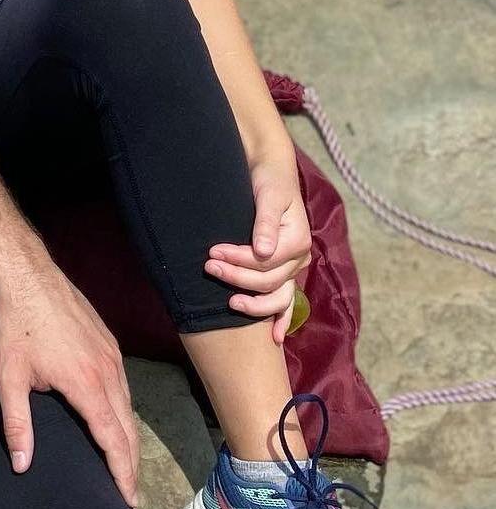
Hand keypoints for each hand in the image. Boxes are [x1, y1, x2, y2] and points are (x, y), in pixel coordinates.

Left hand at [0, 266, 139, 505]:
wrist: (27, 274)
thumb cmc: (15, 324)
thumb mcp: (8, 376)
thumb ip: (16, 423)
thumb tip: (21, 464)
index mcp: (86, 384)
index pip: (114, 440)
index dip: (122, 473)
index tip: (127, 499)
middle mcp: (107, 371)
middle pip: (128, 428)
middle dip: (130, 462)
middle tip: (129, 492)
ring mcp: (111, 354)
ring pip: (128, 405)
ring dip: (128, 436)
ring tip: (123, 462)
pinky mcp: (108, 341)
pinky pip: (123, 384)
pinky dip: (123, 409)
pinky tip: (114, 418)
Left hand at [206, 147, 311, 343]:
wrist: (272, 172)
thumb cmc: (268, 181)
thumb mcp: (268, 195)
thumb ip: (265, 222)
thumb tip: (262, 251)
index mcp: (298, 241)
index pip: (265, 262)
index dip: (238, 261)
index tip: (213, 252)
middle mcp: (299, 257)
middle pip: (268, 281)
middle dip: (236, 278)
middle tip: (208, 267)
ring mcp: (293, 266)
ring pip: (276, 296)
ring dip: (253, 303)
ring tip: (228, 303)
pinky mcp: (284, 268)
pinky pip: (286, 299)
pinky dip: (280, 317)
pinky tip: (273, 337)